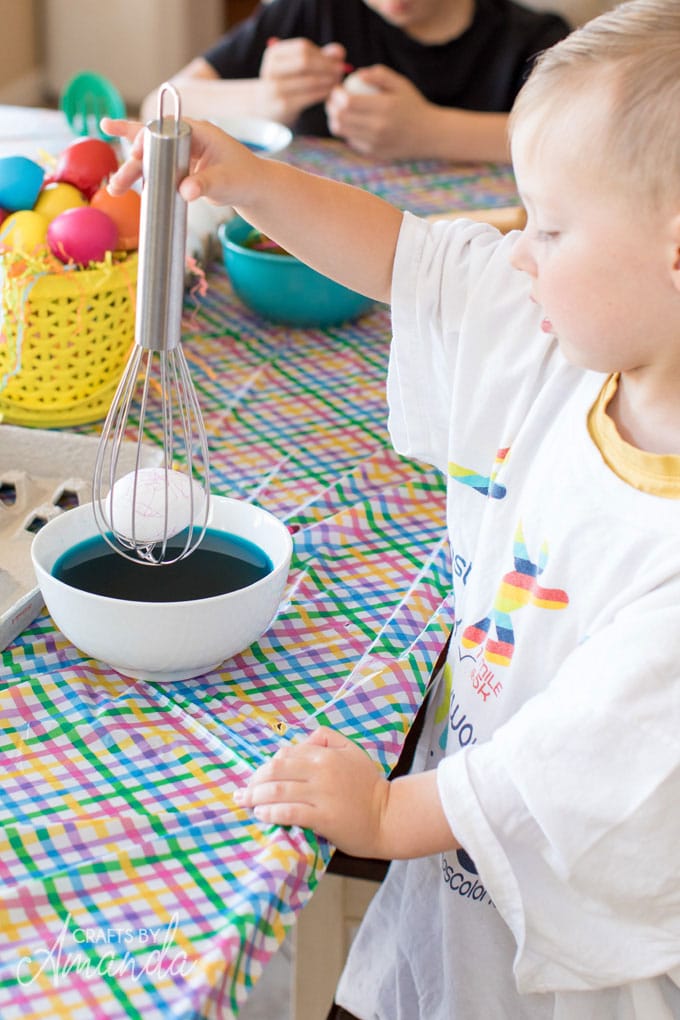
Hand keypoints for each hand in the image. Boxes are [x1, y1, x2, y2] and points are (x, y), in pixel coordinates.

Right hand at [102, 116, 258, 208]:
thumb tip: (185, 191)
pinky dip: (142, 174)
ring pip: (151, 157)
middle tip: (116, 184)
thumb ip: (205, 184)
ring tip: (114, 189)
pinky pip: (158, 168)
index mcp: (198, 131)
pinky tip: (124, 182)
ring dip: (132, 171)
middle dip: (133, 162)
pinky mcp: (181, 168)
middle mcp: (186, 138)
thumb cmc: (244, 179)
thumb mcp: (225, 182)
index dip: (147, 138)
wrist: (254, 188)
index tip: (137, 154)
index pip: (165, 128)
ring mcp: (182, 153)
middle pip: (152, 145)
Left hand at [234, 727, 390, 857]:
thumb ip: (325, 739)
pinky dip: (271, 812)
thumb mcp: (351, 750)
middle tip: (243, 793)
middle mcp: (322, 771)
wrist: (389, 816)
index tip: (255, 778)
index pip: (285, 755)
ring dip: (256, 797)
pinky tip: (261, 814)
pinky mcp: (324, 818)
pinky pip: (290, 812)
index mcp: (325, 754)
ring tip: (245, 803)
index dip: (265, 766)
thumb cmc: (368, 785)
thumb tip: (299, 741)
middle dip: (254, 781)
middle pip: (276, 771)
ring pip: (279, 791)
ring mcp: (322, 795)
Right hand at [259, 38, 347, 124]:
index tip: (339, 59)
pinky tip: (330, 93)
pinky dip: (322, 93)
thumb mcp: (298, 69)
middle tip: (341, 70)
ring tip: (338, 82)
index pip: (303, 47)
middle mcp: (271, 68)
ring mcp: (275, 88)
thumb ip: (319, 57)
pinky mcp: (282, 105)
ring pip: (309, 80)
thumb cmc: (287, 85)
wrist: (265, 110)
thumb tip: (339, 52)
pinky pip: (308, 97)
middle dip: (327, 65)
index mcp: (274, 54)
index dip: (323, 53)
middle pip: (305, 61)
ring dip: (327, 80)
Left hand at [326, 65, 430, 158]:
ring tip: (338, 112)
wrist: (428, 135)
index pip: (348, 102)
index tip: (337, 89)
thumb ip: (379, 74)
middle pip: (340, 118)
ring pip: (342, 132)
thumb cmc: (412, 105)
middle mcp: (379, 127)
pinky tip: (351, 124)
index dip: (336, 95)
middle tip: (332, 100)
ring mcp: (375, 143)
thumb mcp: (401, 84)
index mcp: (384, 107)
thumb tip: (358, 74)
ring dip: (335, 120)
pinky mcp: (374, 153)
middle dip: (331, 107)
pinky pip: (351, 141)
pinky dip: (347, 132)